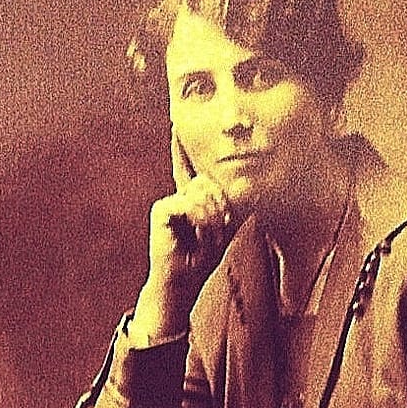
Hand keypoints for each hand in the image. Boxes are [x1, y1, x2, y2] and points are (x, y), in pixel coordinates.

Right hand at [128, 134, 246, 342]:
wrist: (183, 281)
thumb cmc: (202, 260)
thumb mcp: (225, 230)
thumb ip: (232, 206)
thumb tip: (244, 187)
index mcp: (191, 200)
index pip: (187, 169)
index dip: (180, 148)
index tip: (174, 126)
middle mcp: (178, 198)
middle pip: (208, 181)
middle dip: (220, 206)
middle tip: (217, 230)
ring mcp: (169, 203)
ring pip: (202, 190)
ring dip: (212, 215)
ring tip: (207, 235)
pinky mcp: (162, 210)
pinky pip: (189, 202)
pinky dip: (199, 217)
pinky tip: (196, 230)